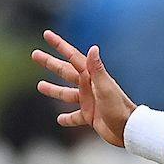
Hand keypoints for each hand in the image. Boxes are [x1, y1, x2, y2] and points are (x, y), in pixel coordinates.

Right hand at [32, 30, 133, 145]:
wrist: (129, 129)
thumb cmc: (118, 108)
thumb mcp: (105, 87)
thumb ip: (97, 69)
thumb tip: (93, 48)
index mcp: (91, 77)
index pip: (72, 57)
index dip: (60, 45)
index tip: (46, 34)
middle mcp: (89, 87)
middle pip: (65, 72)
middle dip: (50, 63)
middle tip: (34, 54)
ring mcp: (89, 101)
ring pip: (67, 94)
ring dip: (54, 90)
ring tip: (40, 86)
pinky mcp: (90, 116)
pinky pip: (75, 116)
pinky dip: (67, 118)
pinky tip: (59, 119)